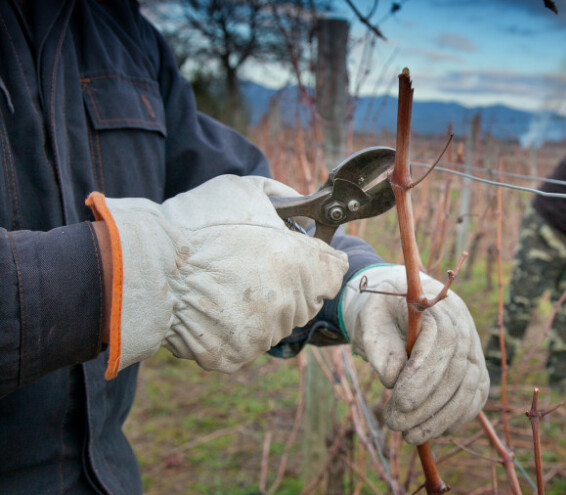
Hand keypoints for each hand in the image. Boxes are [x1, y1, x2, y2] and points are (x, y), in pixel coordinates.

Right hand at [87, 175, 348, 377]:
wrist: (144, 266)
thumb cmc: (195, 225)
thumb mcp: (244, 189)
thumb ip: (284, 196)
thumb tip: (303, 204)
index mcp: (299, 263)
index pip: (333, 271)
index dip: (316, 261)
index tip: (297, 256)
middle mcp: (288, 303)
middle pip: (306, 299)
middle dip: (286, 284)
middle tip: (247, 268)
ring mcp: (263, 333)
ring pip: (276, 323)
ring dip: (259, 308)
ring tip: (224, 286)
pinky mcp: (236, 355)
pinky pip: (246, 343)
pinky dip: (232, 330)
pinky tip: (211, 309)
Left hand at [340, 265, 489, 444]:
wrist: (395, 304)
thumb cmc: (380, 312)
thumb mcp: (370, 321)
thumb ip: (379, 347)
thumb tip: (392, 379)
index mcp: (438, 308)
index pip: (443, 343)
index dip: (424, 376)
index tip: (399, 403)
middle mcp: (463, 326)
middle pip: (456, 370)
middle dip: (426, 404)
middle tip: (394, 424)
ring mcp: (472, 348)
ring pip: (469, 388)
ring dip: (441, 418)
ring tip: (409, 435)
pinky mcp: (473, 367)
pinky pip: (475, 396)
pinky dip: (458, 417)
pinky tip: (433, 431)